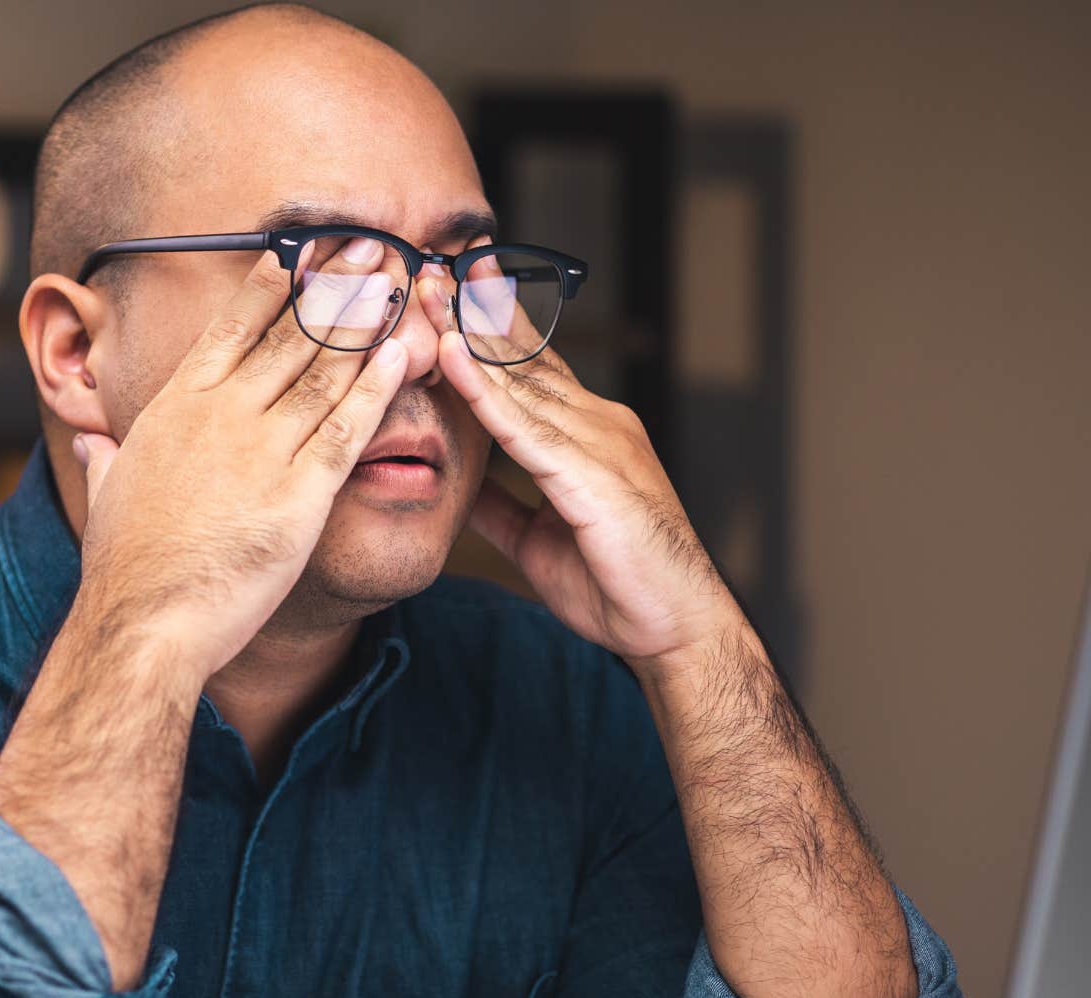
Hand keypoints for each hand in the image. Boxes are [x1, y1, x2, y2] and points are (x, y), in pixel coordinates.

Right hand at [69, 241, 411, 679]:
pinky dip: (378, 388)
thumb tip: (90, 440)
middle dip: (336, 287)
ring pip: (324, 372)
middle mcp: (220, 415)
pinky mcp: (299, 495)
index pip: (230, 329)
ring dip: (366, 322)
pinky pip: (347, 429)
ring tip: (399, 283)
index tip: (299, 252)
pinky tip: (404, 356)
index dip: (270, 287)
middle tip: (372, 247)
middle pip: (289, 336)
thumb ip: (106, 457)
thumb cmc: (124, 566)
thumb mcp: (105, 494)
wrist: (144, 620)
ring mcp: (261, 451)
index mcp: (176, 408)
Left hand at [418, 261, 739, 667]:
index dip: (490, 329)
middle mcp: (596, 424)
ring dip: (468, 333)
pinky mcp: (590, 476)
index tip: (455, 286)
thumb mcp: (538, 540)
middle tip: (431, 262)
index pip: (530, 371)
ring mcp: (598, 444)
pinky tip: (450, 356)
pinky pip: (523, 426)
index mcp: (587, 436)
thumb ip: (502, 507)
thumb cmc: (617, 586)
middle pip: (522, 359)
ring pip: (519, 379)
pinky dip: (484, 390)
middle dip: (472, 311)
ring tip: (428, 290)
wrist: (674, 629)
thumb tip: (463, 488)